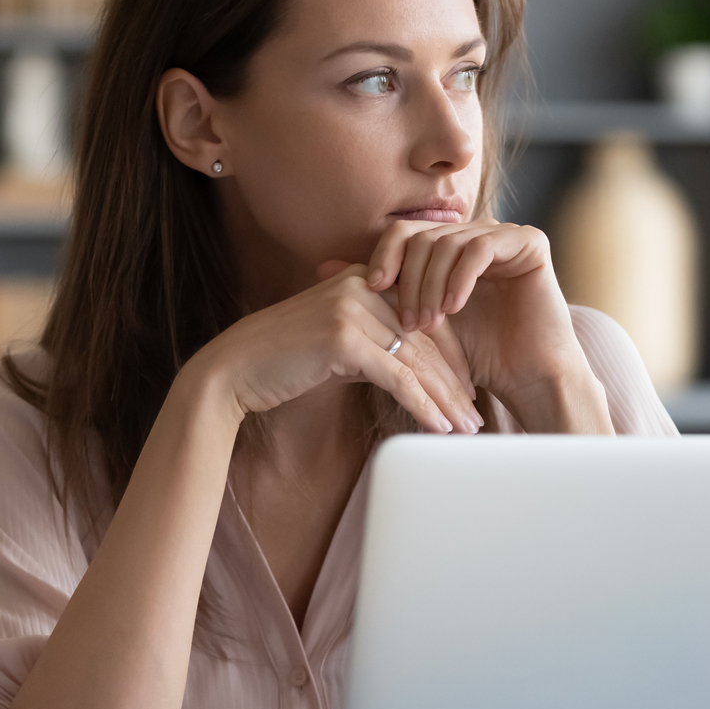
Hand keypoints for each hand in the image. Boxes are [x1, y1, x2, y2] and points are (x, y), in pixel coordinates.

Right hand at [191, 265, 483, 433]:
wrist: (233, 371)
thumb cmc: (283, 362)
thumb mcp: (337, 345)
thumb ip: (374, 344)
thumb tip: (414, 372)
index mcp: (362, 280)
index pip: (424, 317)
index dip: (451, 357)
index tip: (467, 390)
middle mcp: (361, 287)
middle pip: (426, 339)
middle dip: (454, 382)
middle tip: (476, 415)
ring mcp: (352, 309)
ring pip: (416, 360)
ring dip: (445, 399)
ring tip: (466, 428)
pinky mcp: (343, 339)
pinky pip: (397, 377)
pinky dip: (423, 406)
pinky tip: (439, 428)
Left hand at [361, 220, 598, 416]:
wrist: (527, 378)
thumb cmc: (473, 356)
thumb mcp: (416, 322)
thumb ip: (378, 292)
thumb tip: (321, 268)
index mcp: (449, 246)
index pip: (404, 234)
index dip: (384, 257)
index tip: (371, 290)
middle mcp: (475, 233)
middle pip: (423, 236)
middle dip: (408, 280)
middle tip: (407, 322)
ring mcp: (504, 234)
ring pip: (448, 242)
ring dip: (431, 285)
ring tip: (428, 323)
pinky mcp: (529, 243)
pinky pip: (482, 247)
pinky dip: (460, 279)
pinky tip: (454, 308)